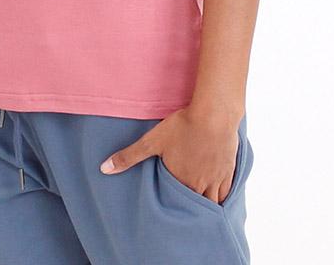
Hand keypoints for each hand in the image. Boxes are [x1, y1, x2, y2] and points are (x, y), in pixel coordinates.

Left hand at [99, 105, 240, 203]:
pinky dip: (223, 199)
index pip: (175, 205)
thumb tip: (104, 169)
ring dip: (206, 208)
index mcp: (181, 182)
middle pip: (195, 208)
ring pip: (213, 204)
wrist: (214, 114)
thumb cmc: (183, 126)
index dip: (172, 210)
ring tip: (200, 214)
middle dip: (189, 213)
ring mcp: (217, 180)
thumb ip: (129, 156)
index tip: (168, 215)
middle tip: (183, 218)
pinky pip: (227, 194)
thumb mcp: (152, 140)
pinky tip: (219, 200)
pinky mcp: (229, 171)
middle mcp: (200, 186)